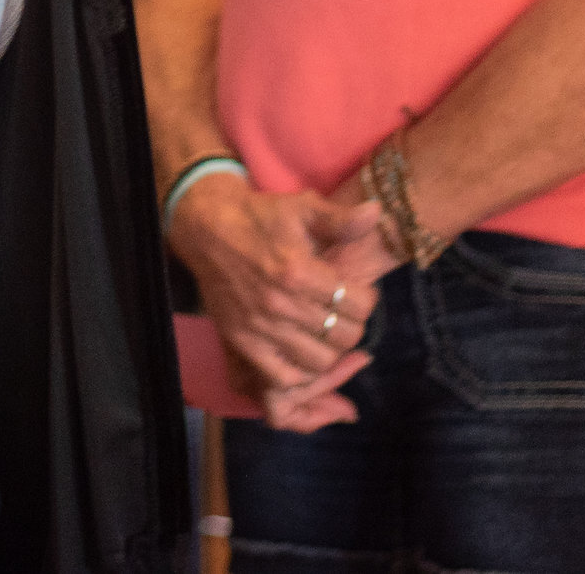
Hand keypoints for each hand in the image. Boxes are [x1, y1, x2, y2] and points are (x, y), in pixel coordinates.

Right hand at [169, 178, 383, 425]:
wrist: (208, 229)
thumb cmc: (260, 217)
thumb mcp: (302, 207)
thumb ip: (341, 219)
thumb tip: (377, 212)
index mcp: (299, 271)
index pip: (359, 305)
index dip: (367, 299)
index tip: (358, 292)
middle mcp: (281, 304)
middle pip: (345, 336)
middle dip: (353, 325)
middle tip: (344, 313)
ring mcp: (260, 327)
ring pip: (320, 362)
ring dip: (331, 350)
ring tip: (326, 333)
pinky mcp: (243, 342)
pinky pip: (283, 377)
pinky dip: (300, 372)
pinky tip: (304, 354)